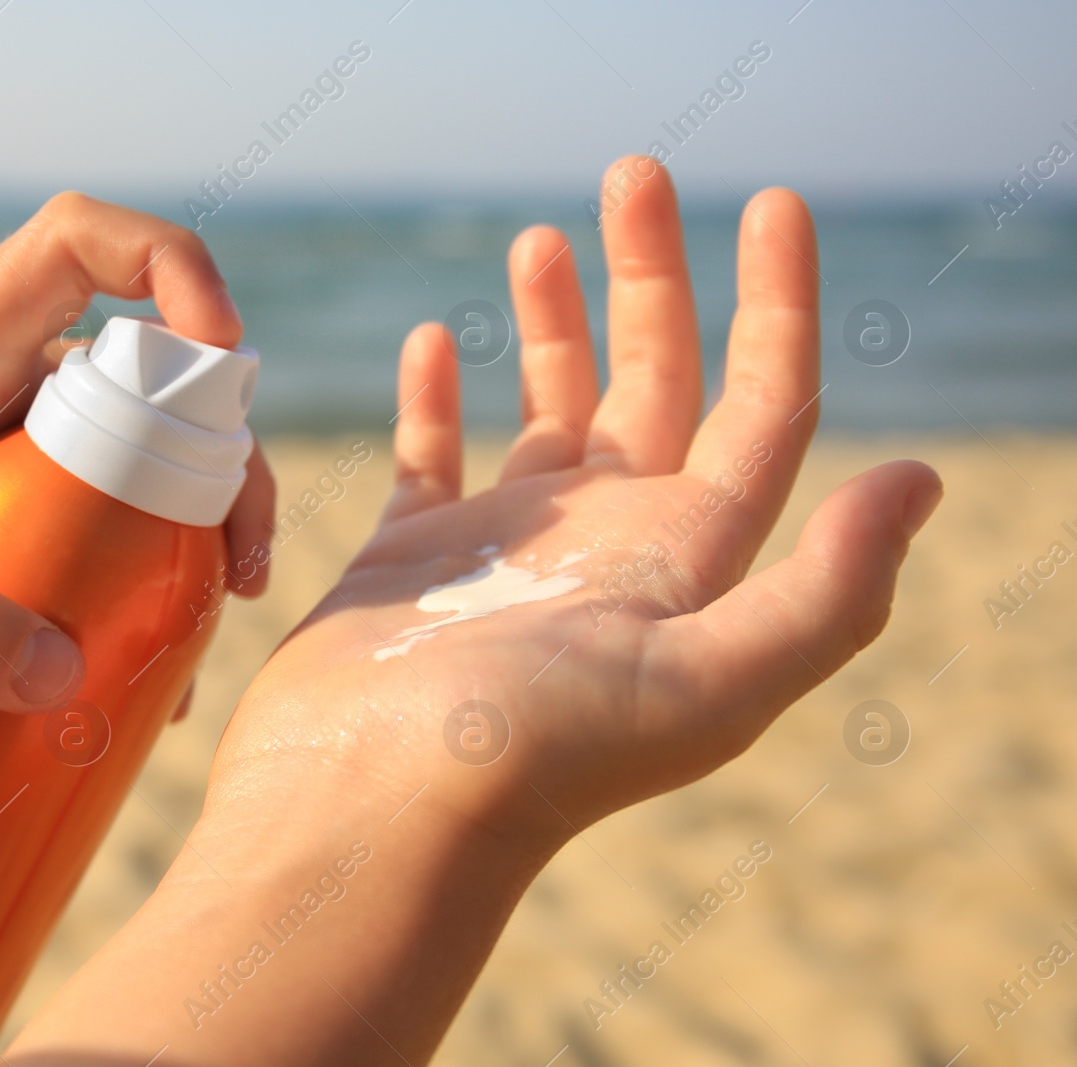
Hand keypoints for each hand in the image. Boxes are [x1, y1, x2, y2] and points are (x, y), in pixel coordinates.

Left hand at [0, 192, 273, 720]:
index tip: (219, 358)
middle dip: (220, 454)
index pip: (69, 248)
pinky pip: (97, 534)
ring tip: (211, 622)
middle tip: (237, 567)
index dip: (166, 267)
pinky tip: (147, 668)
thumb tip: (67, 674)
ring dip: (193, 527)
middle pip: (143, 378)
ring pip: (135, 461)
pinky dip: (140, 586)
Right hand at [211, 157, 940, 858]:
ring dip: (553, 322)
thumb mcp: (707, 681)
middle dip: (654, 277)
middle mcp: (606, 546)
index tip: (774, 202)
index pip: (759, 409)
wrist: (371, 813)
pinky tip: (434, 336)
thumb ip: (825, 592)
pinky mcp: (413, 559)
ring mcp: (506, 549)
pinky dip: (437, 396)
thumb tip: (921, 480)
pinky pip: (434, 457)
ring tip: (543, 238)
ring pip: (548, 410)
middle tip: (634, 173)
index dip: (781, 306)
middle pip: (654, 384)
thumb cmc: (529, 753)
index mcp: (686, 561)